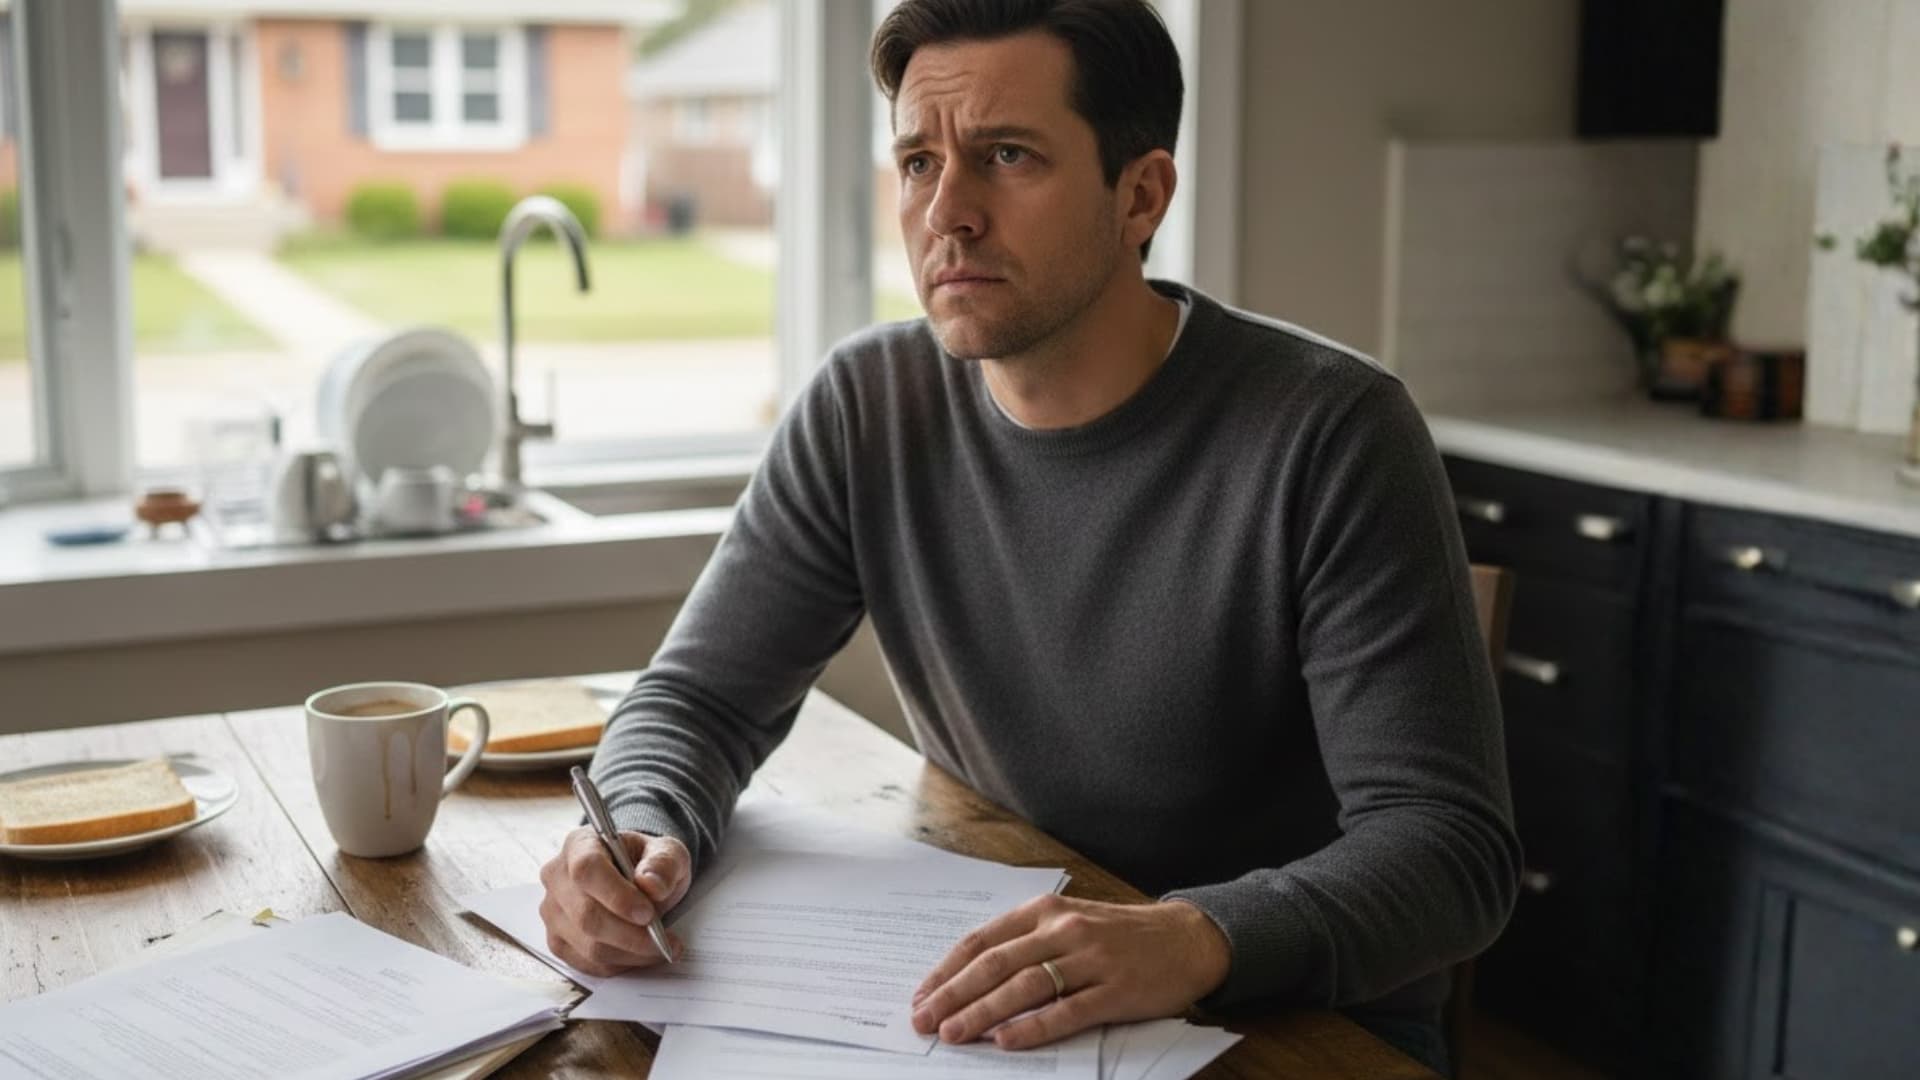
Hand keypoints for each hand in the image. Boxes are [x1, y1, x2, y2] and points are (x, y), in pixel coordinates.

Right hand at [538, 827, 691, 976]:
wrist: (638, 880)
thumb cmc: (648, 863)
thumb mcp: (668, 853)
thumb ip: (664, 864)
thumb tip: (652, 885)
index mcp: (580, 845)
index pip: (586, 870)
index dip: (616, 895)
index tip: (647, 913)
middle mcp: (557, 877)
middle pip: (586, 915)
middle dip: (631, 934)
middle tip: (663, 938)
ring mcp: (553, 912)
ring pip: (588, 945)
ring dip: (630, 953)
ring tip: (661, 947)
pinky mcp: (558, 941)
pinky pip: (588, 963)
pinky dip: (620, 965)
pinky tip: (641, 955)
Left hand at [909, 895, 1230, 1048]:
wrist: (1186, 938)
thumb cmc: (1120, 935)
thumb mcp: (1069, 922)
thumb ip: (1026, 943)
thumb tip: (972, 978)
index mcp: (1045, 910)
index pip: (983, 940)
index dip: (947, 969)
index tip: (922, 994)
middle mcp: (1064, 930)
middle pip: (996, 964)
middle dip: (954, 994)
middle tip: (924, 1020)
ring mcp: (1090, 960)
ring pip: (1024, 986)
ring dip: (983, 1012)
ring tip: (954, 1034)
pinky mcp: (1115, 990)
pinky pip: (1066, 1011)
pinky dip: (1033, 1027)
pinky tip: (1006, 1040)